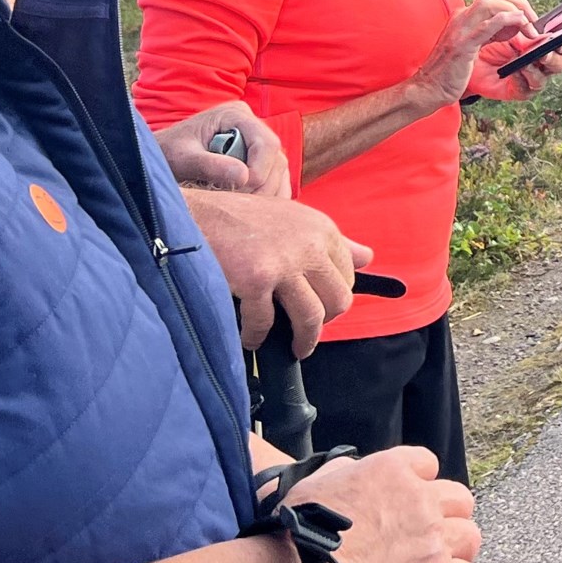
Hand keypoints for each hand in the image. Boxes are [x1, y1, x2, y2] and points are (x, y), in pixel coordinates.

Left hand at [155, 102, 291, 197]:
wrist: (158, 157)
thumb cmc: (166, 153)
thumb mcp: (182, 158)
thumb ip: (209, 165)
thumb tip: (244, 177)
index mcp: (235, 115)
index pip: (266, 143)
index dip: (260, 170)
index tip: (239, 190)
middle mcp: (251, 125)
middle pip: (276, 159)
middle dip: (261, 186)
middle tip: (236, 204)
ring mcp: (257, 143)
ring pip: (279, 171)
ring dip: (266, 194)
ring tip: (239, 206)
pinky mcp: (259, 161)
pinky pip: (276, 180)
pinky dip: (268, 197)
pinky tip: (250, 207)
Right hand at [180, 188, 370, 353]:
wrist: (193, 215)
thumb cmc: (239, 220)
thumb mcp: (293, 219)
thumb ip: (331, 242)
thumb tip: (368, 257)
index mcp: (322, 229)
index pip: (348, 276)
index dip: (333, 297)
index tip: (319, 306)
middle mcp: (309, 244)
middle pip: (338, 300)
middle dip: (323, 321)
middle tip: (306, 329)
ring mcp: (284, 263)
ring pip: (312, 317)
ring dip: (303, 340)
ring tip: (294, 348)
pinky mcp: (257, 281)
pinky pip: (266, 324)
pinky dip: (256, 336)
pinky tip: (250, 337)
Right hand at [286, 447, 481, 562]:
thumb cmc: (294, 532)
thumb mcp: (316, 482)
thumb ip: (345, 471)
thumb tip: (352, 470)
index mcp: (390, 469)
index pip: (427, 464)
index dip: (420, 486)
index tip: (411, 504)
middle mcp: (417, 496)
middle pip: (458, 499)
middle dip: (447, 517)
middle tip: (431, 537)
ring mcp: (429, 535)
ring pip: (470, 536)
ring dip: (458, 551)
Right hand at [409, 0, 539, 107]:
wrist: (428, 88)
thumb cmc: (451, 71)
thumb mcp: (472, 45)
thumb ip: (489, 33)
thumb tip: (514, 26)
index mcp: (463, 17)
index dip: (515, 3)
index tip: (529, 19)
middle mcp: (461, 17)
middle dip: (519, 2)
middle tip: (534, 21)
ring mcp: (460, 29)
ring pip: (490, 3)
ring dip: (515, 11)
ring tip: (529, 28)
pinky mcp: (462, 44)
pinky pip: (486, 25)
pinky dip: (506, 21)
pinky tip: (519, 25)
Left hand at [467, 32, 561, 101]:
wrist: (468, 55)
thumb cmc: (491, 38)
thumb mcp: (507, 27)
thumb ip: (523, 26)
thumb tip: (536, 29)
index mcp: (546, 43)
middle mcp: (543, 61)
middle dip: (555, 58)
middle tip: (544, 53)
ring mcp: (532, 76)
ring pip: (546, 77)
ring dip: (537, 69)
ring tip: (525, 61)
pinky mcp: (519, 90)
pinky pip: (527, 88)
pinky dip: (521, 79)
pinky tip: (514, 71)